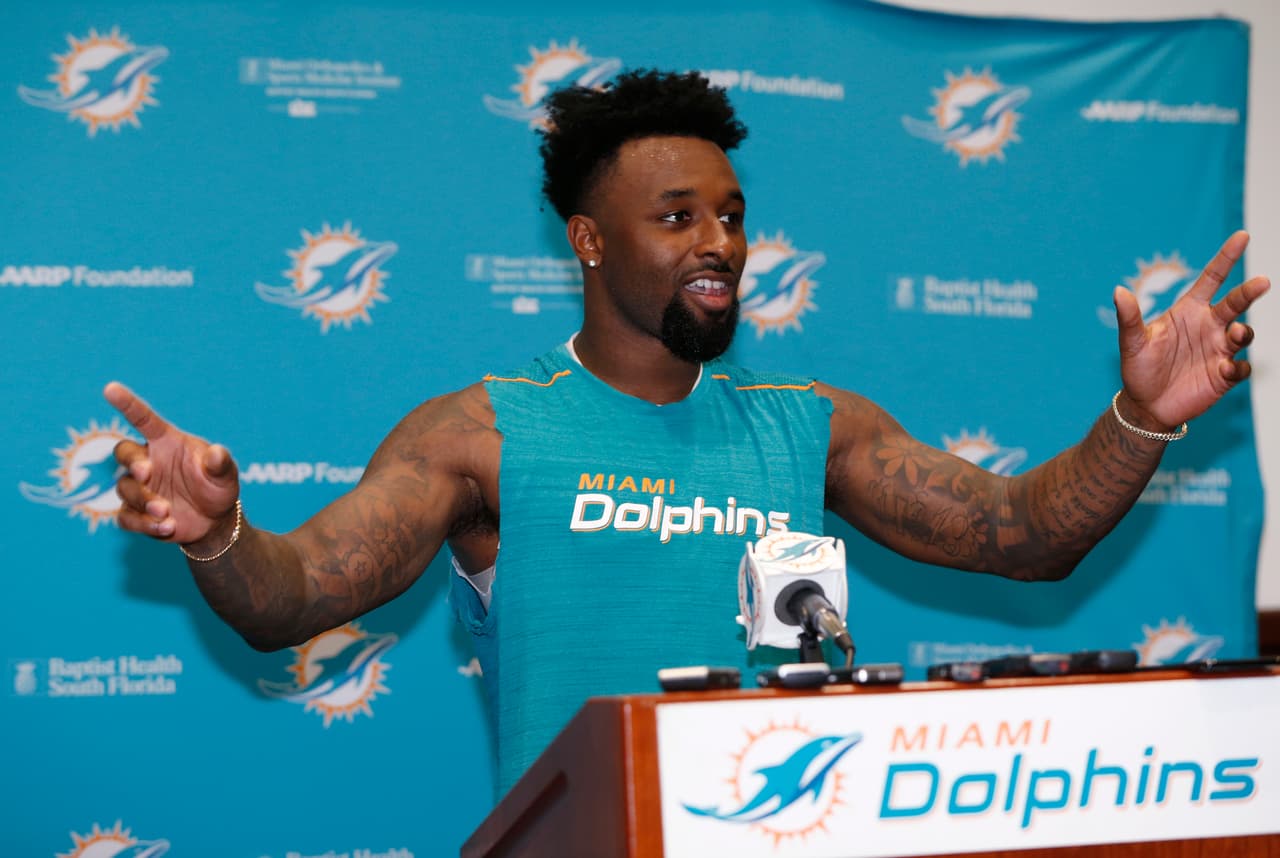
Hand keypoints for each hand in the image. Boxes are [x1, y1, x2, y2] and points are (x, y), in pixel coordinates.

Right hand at [104, 381, 239, 544]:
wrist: (215, 520)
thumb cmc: (217, 486)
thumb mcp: (225, 475)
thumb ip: (221, 463)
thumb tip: (218, 453)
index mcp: (166, 443)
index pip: (143, 419)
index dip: (127, 404)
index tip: (110, 389)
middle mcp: (149, 461)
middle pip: (123, 452)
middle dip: (131, 462)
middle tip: (147, 473)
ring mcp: (140, 488)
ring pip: (124, 488)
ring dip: (143, 500)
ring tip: (166, 512)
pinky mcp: (136, 513)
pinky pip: (126, 517)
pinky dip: (142, 524)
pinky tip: (166, 527)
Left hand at [1114, 230, 1269, 429]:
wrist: (1146, 404)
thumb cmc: (1139, 368)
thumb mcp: (1132, 342)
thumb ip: (1129, 317)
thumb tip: (1118, 290)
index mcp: (1189, 311)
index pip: (1212, 278)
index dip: (1227, 257)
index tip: (1242, 236)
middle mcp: (1209, 326)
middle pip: (1236, 303)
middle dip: (1250, 291)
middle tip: (1262, 281)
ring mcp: (1219, 349)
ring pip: (1243, 333)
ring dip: (1243, 331)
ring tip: (1236, 332)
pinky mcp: (1224, 375)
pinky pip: (1241, 367)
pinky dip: (1238, 366)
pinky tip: (1226, 368)